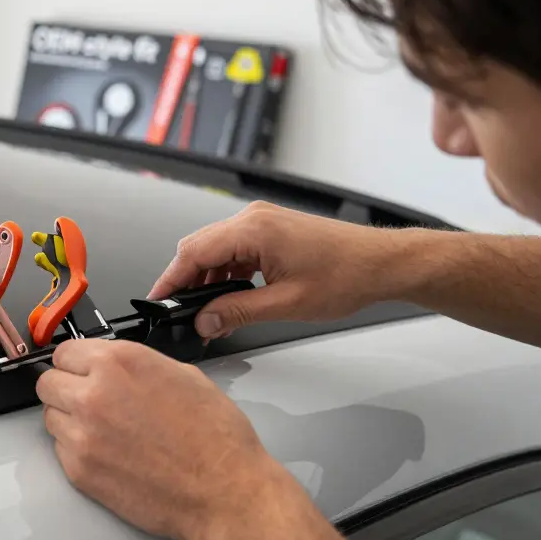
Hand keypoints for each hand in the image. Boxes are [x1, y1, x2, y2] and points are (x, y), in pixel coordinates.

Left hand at [36, 337, 286, 539]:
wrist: (223, 492)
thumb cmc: (215, 438)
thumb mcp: (183, 375)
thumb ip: (137, 365)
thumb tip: (115, 367)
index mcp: (119, 363)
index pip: (65, 352)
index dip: (76, 362)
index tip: (82, 371)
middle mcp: (93, 395)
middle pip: (47, 383)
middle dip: (65, 388)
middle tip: (87, 399)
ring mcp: (82, 435)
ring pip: (50, 416)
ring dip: (68, 419)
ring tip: (102, 429)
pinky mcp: (79, 471)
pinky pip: (61, 449)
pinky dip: (77, 449)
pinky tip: (108, 453)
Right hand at [149, 201, 407, 338]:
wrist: (381, 263)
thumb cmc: (347, 275)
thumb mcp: (285, 303)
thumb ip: (237, 312)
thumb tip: (205, 321)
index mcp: (253, 229)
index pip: (193, 252)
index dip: (170, 279)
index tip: (158, 301)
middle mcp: (254, 218)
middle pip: (198, 247)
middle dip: (185, 280)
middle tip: (179, 312)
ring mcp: (262, 221)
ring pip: (214, 248)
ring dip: (206, 278)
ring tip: (208, 311)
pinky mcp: (270, 230)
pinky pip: (233, 248)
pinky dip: (224, 271)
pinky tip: (228, 296)